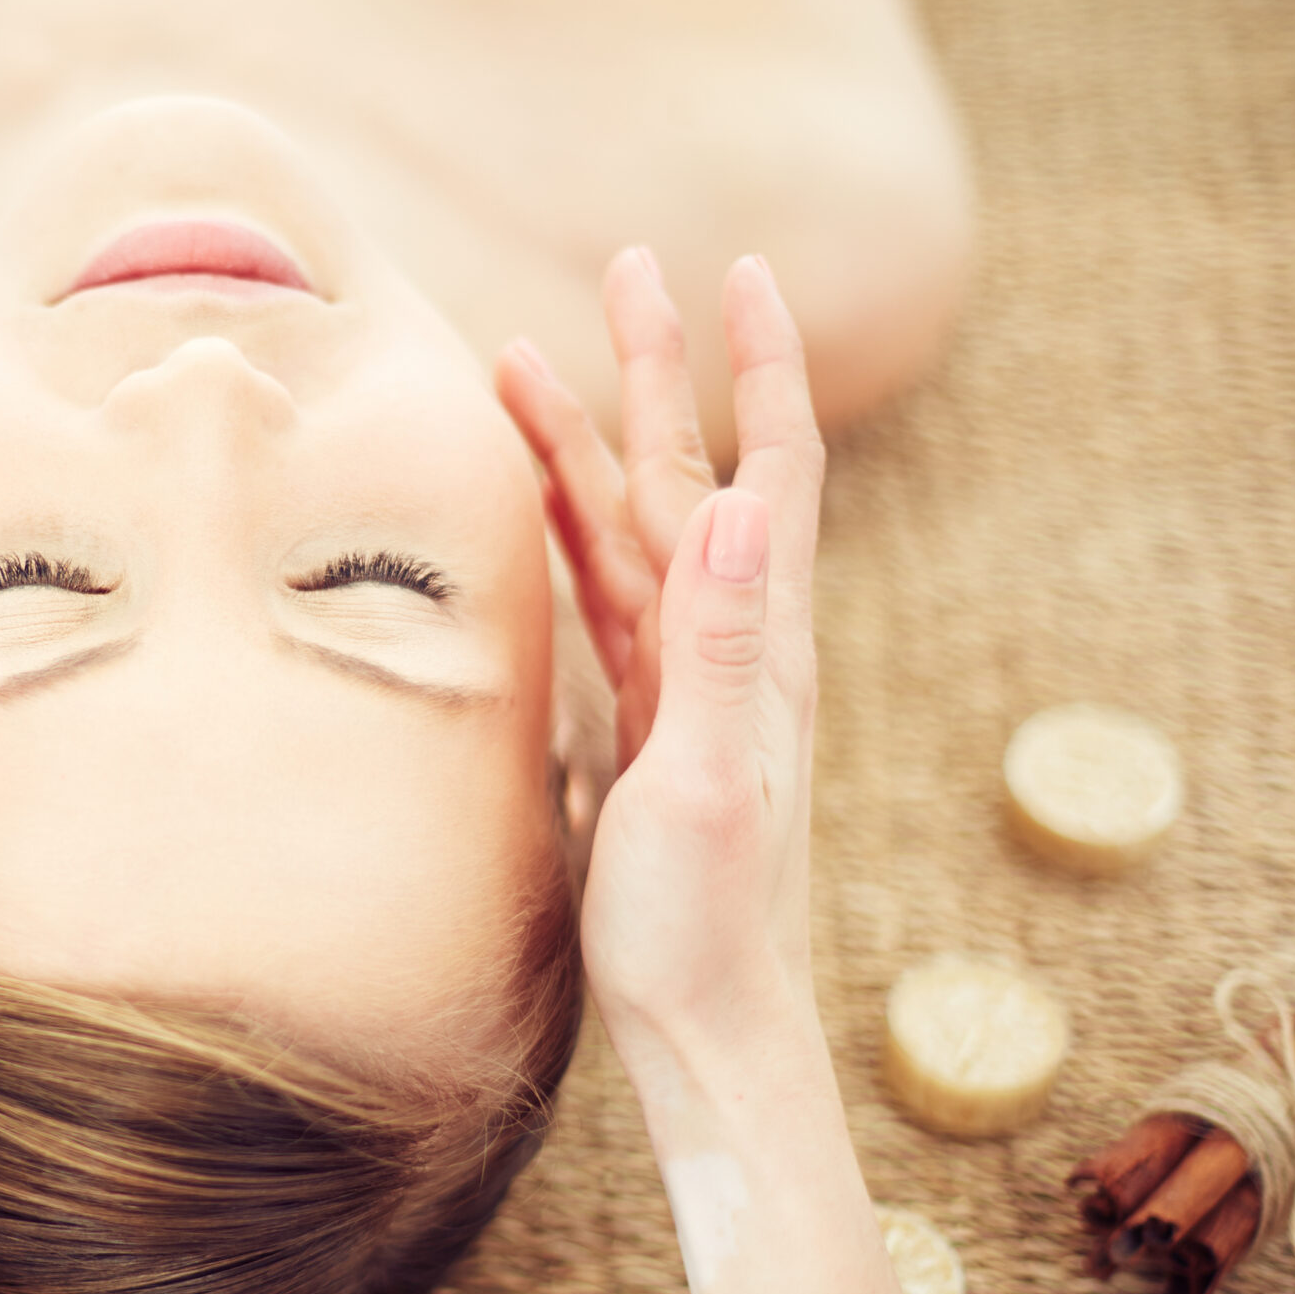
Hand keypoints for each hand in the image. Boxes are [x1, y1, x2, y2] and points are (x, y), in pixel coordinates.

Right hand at [501, 250, 822, 1050]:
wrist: (708, 1026)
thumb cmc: (704, 925)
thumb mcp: (709, 785)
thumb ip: (729, 649)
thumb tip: (749, 509)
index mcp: (761, 646)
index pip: (770, 470)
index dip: (756, 367)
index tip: (737, 270)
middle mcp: (735, 647)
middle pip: (691, 474)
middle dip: (656, 368)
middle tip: (624, 267)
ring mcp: (690, 681)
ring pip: (633, 528)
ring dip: (589, 442)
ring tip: (524, 364)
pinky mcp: (649, 722)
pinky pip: (607, 596)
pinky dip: (572, 531)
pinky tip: (547, 508)